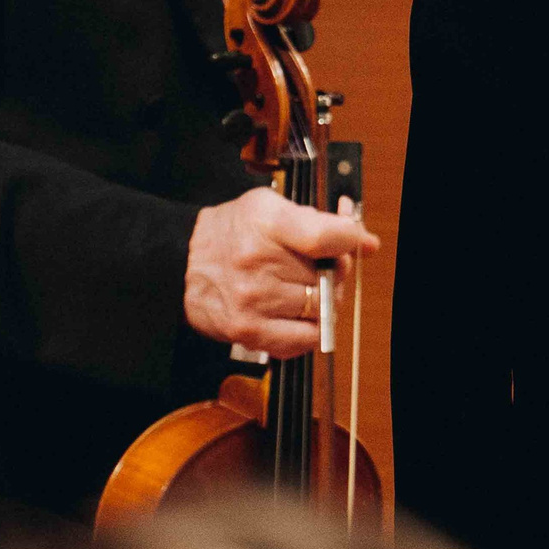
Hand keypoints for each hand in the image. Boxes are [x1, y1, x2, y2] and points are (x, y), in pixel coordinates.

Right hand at [184, 188, 381, 357]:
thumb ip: (322, 221)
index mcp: (266, 222)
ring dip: (319, 300)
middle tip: (318, 264)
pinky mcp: (247, 332)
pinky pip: (301, 340)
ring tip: (299, 286)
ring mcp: (252, 301)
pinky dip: (308, 329)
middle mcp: (257, 262)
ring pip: (319, 308)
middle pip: (327, 276)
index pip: (326, 237)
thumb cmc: (232, 231)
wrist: (180, 261)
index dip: (350, 239)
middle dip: (333, 271)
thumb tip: (368, 243)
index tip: (357, 240)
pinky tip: (296, 313)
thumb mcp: (271, 207)